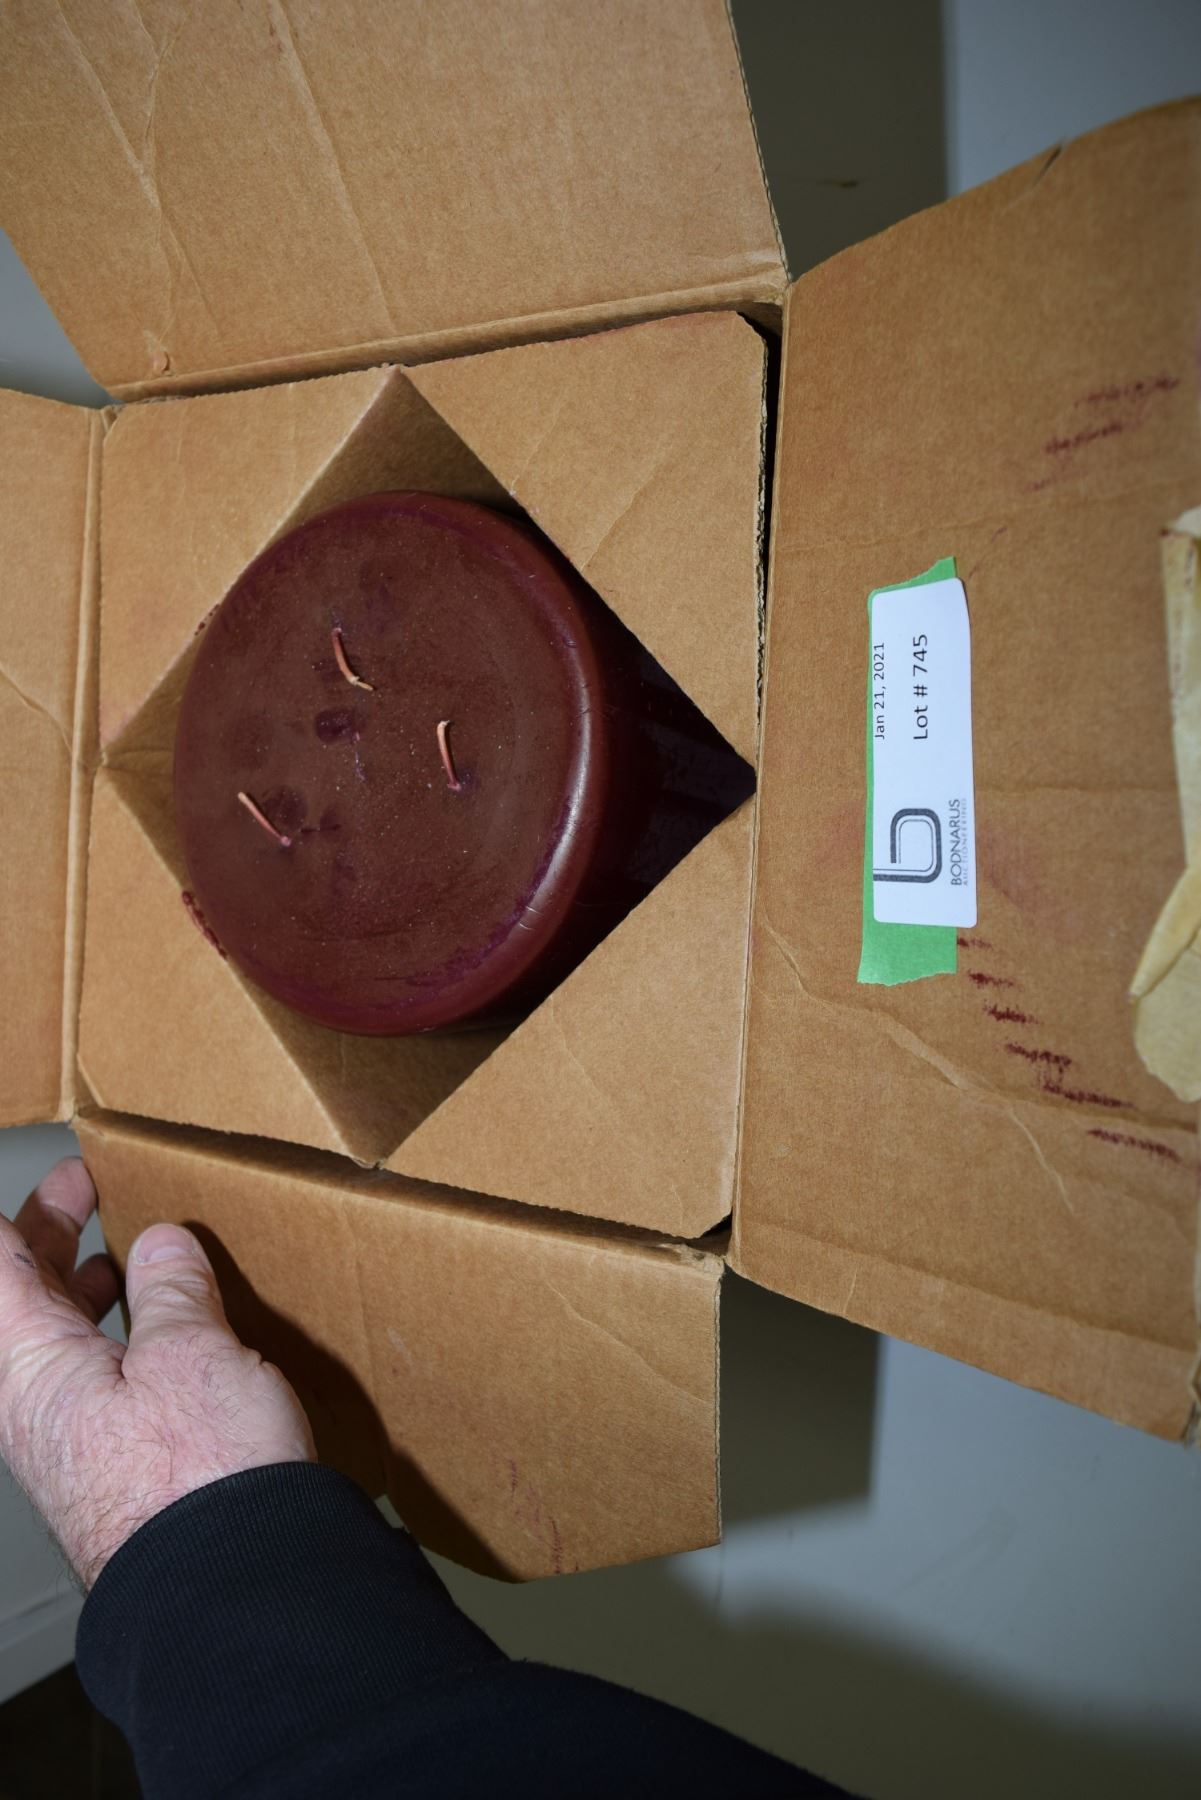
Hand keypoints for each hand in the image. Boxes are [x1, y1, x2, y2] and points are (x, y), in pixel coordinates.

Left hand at [0, 1157, 314, 1587]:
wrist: (229, 1588)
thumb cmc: (197, 1480)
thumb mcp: (190, 1349)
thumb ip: (170, 1286)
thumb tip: (160, 1245)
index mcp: (29, 1364)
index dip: (25, 1211)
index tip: (70, 1172)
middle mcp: (36, 1405)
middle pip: (20, 1303)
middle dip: (51, 1240)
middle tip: (89, 1192)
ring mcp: (71, 1440)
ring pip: (57, 1344)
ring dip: (86, 1292)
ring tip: (130, 1260)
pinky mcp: (112, 1468)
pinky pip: (96, 1383)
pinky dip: (122, 1340)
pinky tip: (173, 1335)